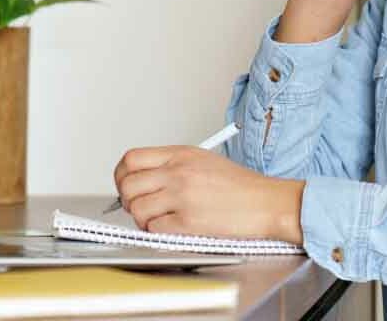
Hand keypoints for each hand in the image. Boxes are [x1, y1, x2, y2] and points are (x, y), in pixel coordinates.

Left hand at [112, 145, 304, 243]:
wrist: (265, 202)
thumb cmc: (238, 185)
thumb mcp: (203, 160)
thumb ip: (172, 165)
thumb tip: (143, 179)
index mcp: (181, 153)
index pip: (132, 159)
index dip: (122, 175)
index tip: (126, 184)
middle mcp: (178, 171)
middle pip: (128, 184)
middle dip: (128, 200)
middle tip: (140, 206)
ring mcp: (183, 196)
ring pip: (137, 208)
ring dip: (143, 219)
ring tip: (158, 220)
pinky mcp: (189, 222)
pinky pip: (154, 228)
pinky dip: (158, 231)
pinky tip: (172, 228)